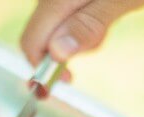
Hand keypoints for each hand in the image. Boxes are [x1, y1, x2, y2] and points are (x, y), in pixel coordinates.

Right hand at [21, 0, 143, 67]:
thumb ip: (89, 25)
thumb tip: (58, 53)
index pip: (31, 43)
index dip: (43, 69)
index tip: (67, 82)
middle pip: (42, 34)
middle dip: (66, 48)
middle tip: (100, 37)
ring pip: (55, 22)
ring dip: (78, 30)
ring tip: (112, 10)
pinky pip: (66, 8)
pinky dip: (82, 14)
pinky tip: (106, 3)